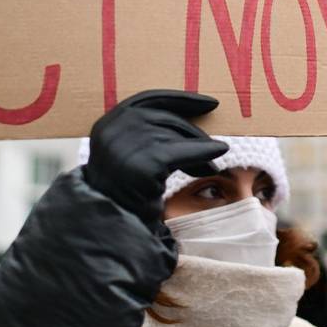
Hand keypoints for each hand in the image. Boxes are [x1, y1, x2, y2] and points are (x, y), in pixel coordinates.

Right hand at [83, 90, 228, 222]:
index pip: (149, 99)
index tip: (209, 103)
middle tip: (214, 146)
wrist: (114, 227)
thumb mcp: (130, 156)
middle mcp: (114, 130)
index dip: (182, 99)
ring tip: (212, 165)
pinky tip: (219, 151)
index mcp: (107, 124)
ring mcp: (128, 145)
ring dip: (199, 148)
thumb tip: (195, 114)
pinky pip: (183, 152)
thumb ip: (148, 134)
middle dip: (193, 133)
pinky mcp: (146, 162)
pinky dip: (204, 151)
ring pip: (176, 136)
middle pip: (165, 118)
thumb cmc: (126, 194)